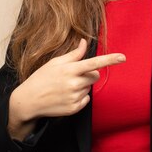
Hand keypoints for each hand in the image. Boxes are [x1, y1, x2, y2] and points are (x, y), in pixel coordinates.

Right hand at [7, 38, 125, 139]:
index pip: (94, 63)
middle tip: (73, 76)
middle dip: (89, 74)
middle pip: (95, 76)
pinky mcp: (74, 108)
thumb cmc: (41, 78)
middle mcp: (74, 83)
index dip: (110, 60)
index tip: (123, 57)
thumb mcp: (55, 62)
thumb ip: (74, 54)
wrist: (29, 101)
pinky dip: (80, 97)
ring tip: (65, 87)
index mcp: (70, 69)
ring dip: (82, 86)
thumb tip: (84, 42)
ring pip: (90, 87)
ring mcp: (74, 97)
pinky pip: (86, 99)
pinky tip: (66, 96)